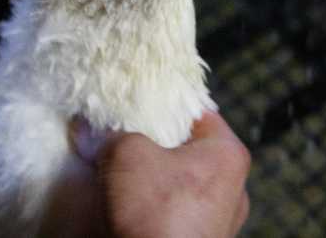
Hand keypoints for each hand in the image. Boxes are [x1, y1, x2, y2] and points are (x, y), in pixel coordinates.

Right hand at [44, 112, 251, 237]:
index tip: (138, 103)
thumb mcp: (125, 154)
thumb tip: (92, 131)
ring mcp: (221, 223)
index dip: (165, 104)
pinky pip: (176, 217)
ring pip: (180, 187)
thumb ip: (112, 135)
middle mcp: (233, 188)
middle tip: (123, 138)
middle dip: (154, 146)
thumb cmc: (155, 210)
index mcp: (228, 155)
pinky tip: (127, 208)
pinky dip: (154, 211)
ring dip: (153, 181)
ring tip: (119, 175)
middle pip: (188, 151)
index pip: (198, 112)